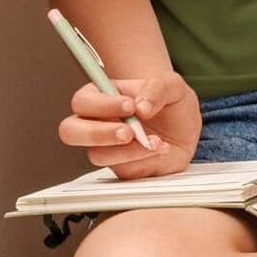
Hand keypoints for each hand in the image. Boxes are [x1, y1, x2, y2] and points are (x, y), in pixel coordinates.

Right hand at [58, 70, 201, 179]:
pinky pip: (120, 169)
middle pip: (70, 131)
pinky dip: (142, 160)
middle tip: (128, 132)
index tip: (129, 105)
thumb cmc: (171, 103)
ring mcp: (106, 147)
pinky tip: (160, 149)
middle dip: (98, 133)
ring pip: (95, 155)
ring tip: (154, 141)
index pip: (83, 101)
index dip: (101, 105)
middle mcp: (97, 122)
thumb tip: (142, 107)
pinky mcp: (120, 167)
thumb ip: (157, 88)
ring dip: (127, 151)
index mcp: (102, 96)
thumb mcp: (172, 86)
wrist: (185, 130)